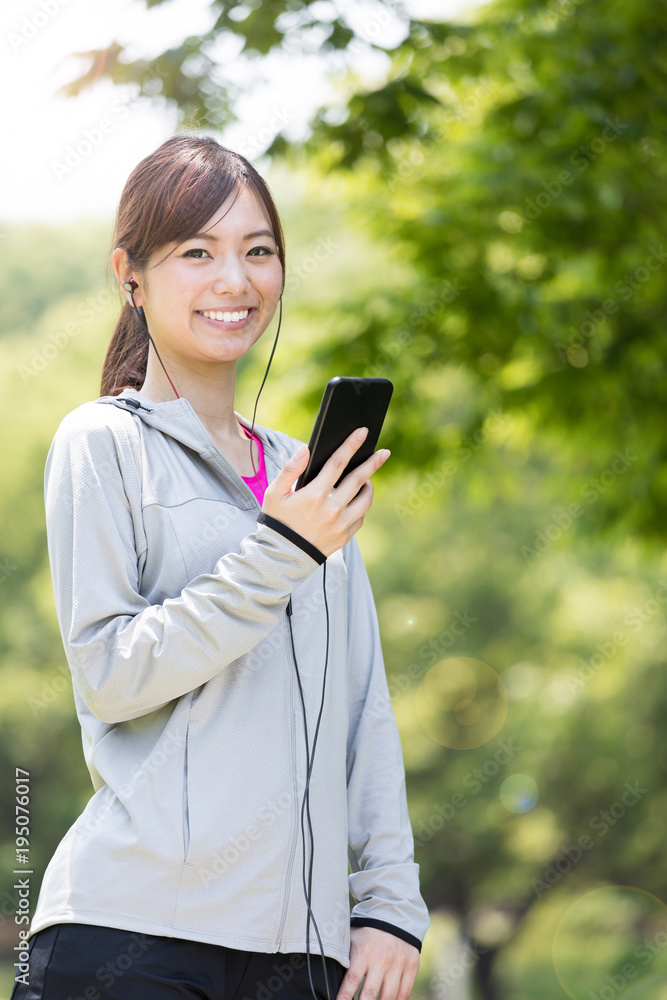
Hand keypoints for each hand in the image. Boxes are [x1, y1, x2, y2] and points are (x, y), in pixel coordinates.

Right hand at [261, 427, 390, 558]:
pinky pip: (361, 517)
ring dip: (369, 486)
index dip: (351, 445)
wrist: (282, 556)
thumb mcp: (274, 493)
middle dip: (373, 462)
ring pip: (365, 500)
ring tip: (367, 480)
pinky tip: (355, 501)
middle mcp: (332, 508)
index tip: (363, 432)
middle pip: (359, 479)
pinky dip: (360, 507)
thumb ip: (290, 469)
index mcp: (315, 494)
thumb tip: (306, 449)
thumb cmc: (277, 520)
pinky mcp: (345, 536)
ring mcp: (341, 524)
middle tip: (384, 453)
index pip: (338, 463)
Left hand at [336, 927, 419, 999]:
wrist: (394, 915)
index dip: (345, 997)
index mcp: (363, 951)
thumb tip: (332, 977)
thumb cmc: (367, 932)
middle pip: (370, 994)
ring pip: (389, 997)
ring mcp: (398, 963)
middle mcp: (381, 958)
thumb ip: (344, 958)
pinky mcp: (411, 966)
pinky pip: (405, 992)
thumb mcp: (352, 939)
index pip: (352, 980)